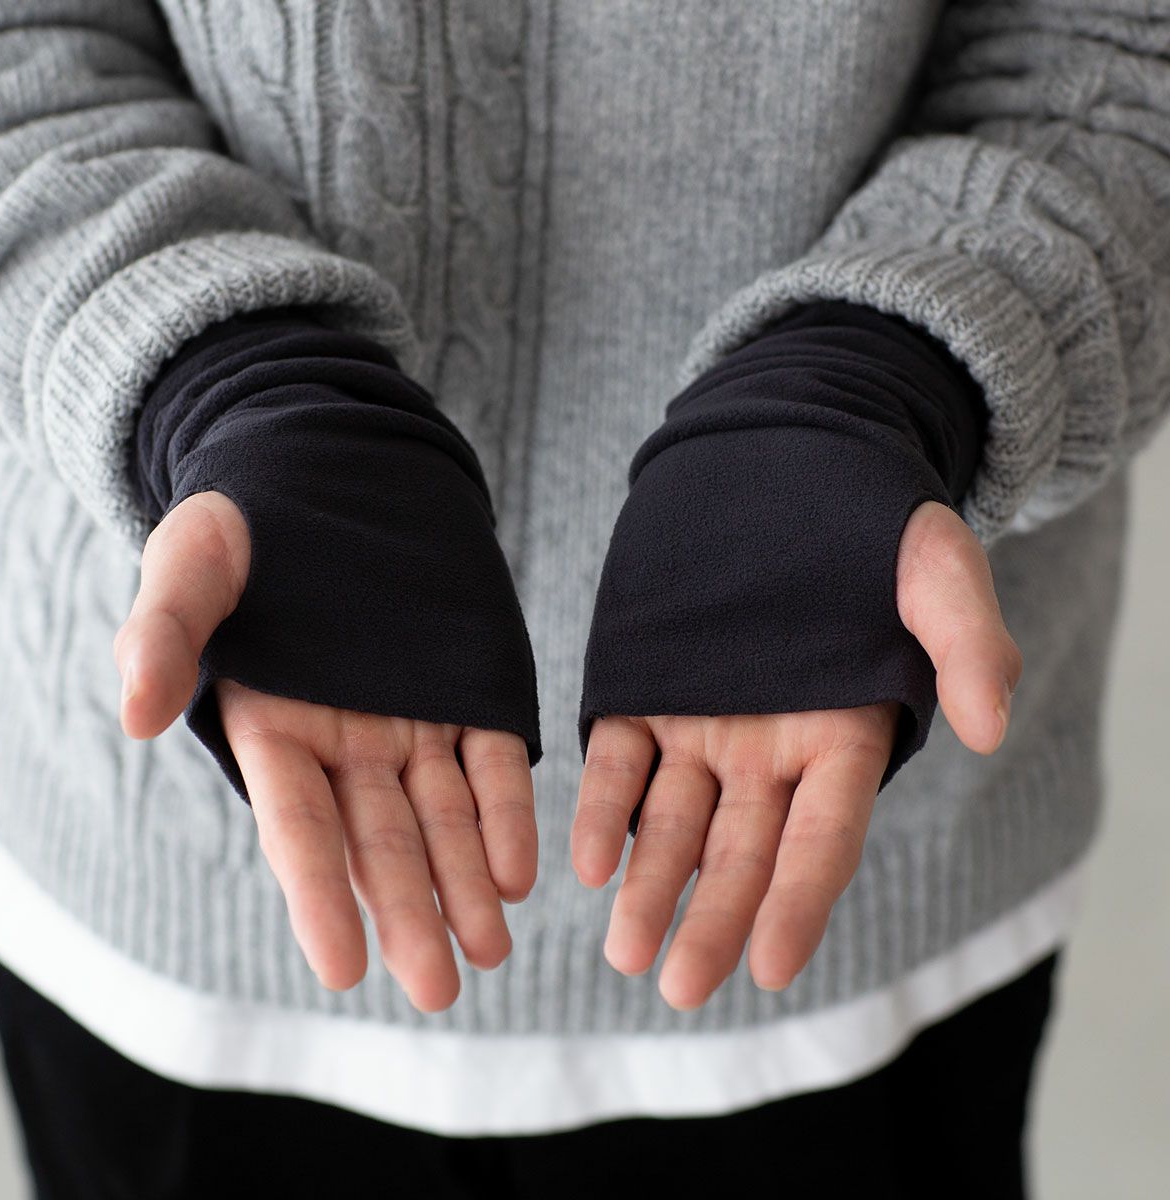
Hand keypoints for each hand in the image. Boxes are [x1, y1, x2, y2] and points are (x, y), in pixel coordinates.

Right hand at [112, 491, 537, 1010]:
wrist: (325, 481)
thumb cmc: (242, 529)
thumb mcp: (191, 568)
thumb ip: (162, 636)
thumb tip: (132, 712)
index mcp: (274, 730)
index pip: (298, 828)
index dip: (320, 896)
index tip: (344, 968)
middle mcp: (344, 743)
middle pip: (381, 841)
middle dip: (410, 912)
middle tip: (441, 985)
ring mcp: (409, 722)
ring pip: (441, 817)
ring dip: (467, 883)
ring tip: (492, 946)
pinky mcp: (464, 694)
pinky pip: (489, 762)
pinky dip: (504, 813)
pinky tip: (520, 870)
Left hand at [571, 499, 1021, 1009]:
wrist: (788, 474)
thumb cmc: (876, 527)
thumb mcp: (939, 571)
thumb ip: (968, 644)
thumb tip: (991, 726)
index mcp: (842, 735)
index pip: (824, 836)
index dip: (800, 901)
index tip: (770, 967)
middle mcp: (770, 749)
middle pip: (743, 851)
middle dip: (712, 917)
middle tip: (677, 985)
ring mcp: (704, 725)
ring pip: (674, 822)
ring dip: (649, 884)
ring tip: (625, 948)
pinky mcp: (646, 693)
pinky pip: (622, 761)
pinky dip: (605, 808)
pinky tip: (588, 860)